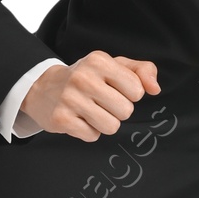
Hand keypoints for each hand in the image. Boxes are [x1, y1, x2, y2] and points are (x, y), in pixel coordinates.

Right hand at [21, 51, 160, 140]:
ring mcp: (70, 99)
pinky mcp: (61, 119)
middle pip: (126, 111)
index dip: (129, 94)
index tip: (115, 89)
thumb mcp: (113, 66)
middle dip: (117, 111)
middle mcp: (83, 78)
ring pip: (111, 126)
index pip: (137, 90)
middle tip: (101, 102)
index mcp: (99, 61)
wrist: (42, 88)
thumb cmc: (85, 77)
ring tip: (91, 111)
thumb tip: (155, 89)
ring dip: (104, 123)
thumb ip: (141, 71)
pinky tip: (79, 119)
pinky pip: (92, 136)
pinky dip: (89, 131)